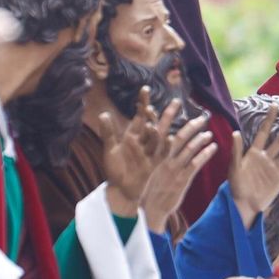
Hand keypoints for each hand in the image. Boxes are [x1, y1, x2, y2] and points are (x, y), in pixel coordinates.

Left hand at [99, 91, 175, 211]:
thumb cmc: (115, 169)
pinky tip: (170, 139)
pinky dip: (165, 147)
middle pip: (156, 124)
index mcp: (133, 135)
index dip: (143, 103)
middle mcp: (144, 142)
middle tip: (176, 101)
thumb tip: (103, 113)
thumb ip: (108, 132)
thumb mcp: (110, 149)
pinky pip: (161, 154)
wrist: (120, 189)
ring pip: (158, 139)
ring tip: (151, 123)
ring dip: (155, 131)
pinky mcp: (152, 164)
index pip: (140, 116)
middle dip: (165, 113)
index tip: (145, 89)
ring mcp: (150, 153)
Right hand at [140, 113, 217, 232]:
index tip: (176, 106)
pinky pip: (195, 163)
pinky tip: (213, 148)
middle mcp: (165, 160)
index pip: (162, 132)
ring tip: (209, 133)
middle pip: (179, 138)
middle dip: (191, 127)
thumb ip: (159, 158)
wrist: (150, 210)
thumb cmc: (150, 192)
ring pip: (189, 149)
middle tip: (201, 119)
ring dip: (201, 139)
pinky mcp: (182, 180)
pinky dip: (205, 154)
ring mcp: (174, 169)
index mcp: (156, 156)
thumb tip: (166, 147)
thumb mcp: (151, 171)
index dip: (168, 118)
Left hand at [230, 104, 278, 227]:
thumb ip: (236, 151)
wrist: (244, 205)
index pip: (263, 132)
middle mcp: (266, 158)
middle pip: (278, 143)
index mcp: (254, 153)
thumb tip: (235, 132)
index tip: (275, 105)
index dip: (269, 119)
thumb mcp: (234, 168)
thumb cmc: (236, 186)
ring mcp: (275, 168)